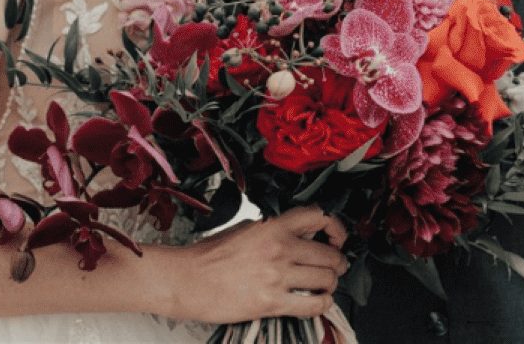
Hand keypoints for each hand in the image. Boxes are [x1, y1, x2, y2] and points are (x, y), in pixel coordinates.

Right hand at [167, 205, 348, 322]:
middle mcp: (278, 249)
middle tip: (333, 267)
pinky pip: (314, 305)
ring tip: (322, 286)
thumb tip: (297, 237)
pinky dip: (321, 304)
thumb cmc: (207, 256)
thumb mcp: (242, 229)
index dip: (335, 228)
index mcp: (270, 227)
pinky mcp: (273, 302)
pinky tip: (315, 301)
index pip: (318, 217)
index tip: (336, 237)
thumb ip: (272, 231)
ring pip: (327, 280)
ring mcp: (277, 276)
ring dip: (330, 284)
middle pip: (330, 255)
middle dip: (337, 263)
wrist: (187, 280)